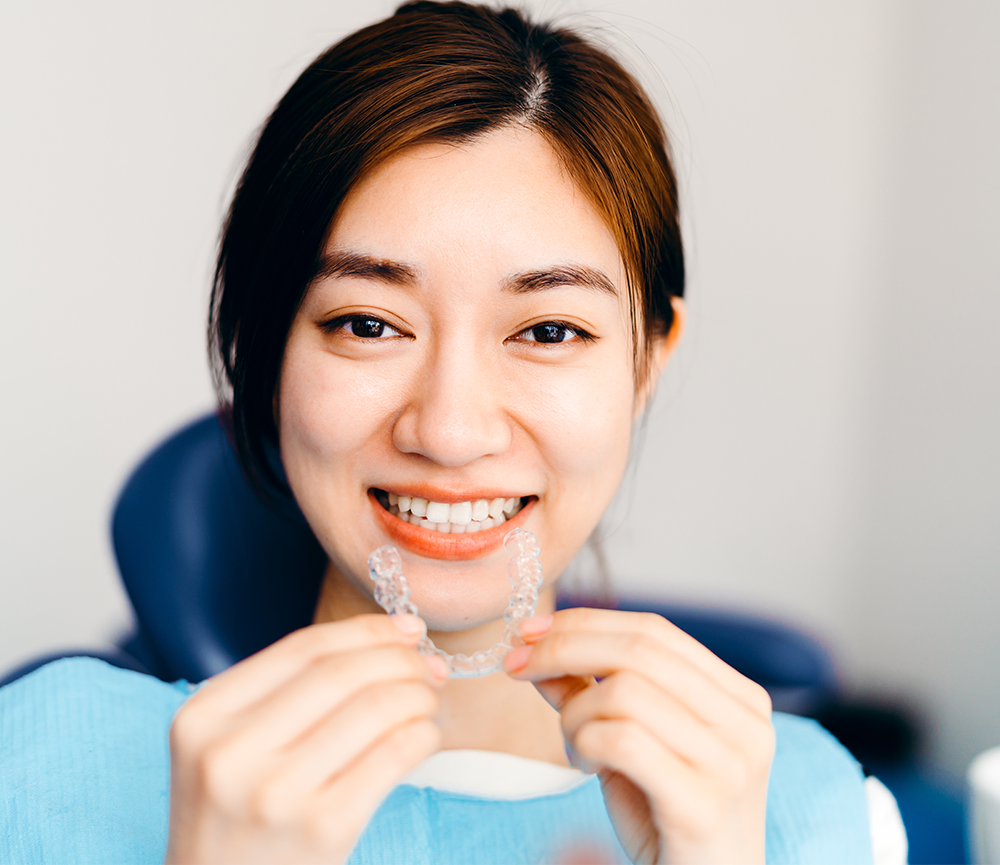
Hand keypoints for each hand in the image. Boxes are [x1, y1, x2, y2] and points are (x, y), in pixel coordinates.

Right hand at [165, 614, 446, 864]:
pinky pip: (393, 754)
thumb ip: (284, 696)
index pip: (302, 648)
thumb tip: (391, 638)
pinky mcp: (322, 828)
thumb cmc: (239, 825)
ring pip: (375, 707)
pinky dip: (423, 734)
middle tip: (431, 666)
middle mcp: (230, 751)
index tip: (407, 628)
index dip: (366, 630)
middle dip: (401, 660)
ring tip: (429, 701)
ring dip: (418, 695)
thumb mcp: (226, 752)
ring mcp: (275, 793)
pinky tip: (426, 736)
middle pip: (342, 673)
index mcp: (202, 717)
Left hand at [504, 608, 773, 864]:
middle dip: (563, 649)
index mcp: (739, 698)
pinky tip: (587, 767)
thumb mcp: (629, 744)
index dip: (586, 622)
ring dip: (575, 713)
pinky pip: (620, 740)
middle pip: (638, 650)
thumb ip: (592, 693)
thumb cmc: (667, 822)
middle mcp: (746, 723)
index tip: (529, 630)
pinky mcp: (703, 804)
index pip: (654, 631)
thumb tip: (537, 645)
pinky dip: (584, 744)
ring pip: (623, 692)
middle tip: (516, 666)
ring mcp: (730, 763)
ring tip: (575, 747)